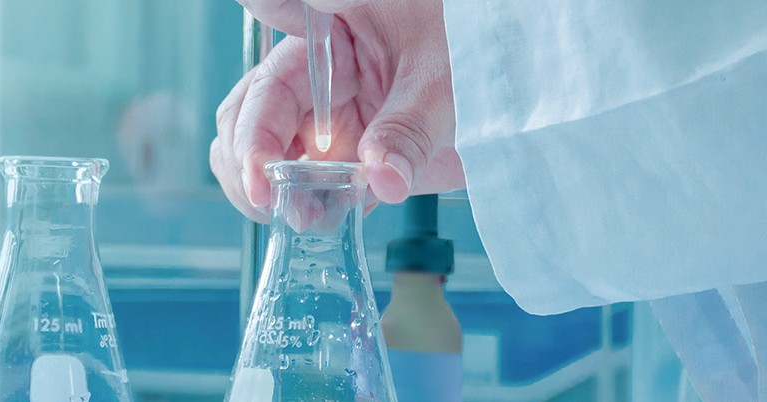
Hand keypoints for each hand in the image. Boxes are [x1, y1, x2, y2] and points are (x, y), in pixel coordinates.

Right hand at [211, 0, 463, 222]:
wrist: (521, 87)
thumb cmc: (475, 47)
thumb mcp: (444, 80)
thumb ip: (410, 128)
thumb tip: (382, 180)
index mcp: (325, 44)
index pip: (267, 82)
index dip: (250, 131)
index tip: (261, 177)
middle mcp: (316, 84)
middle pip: (244, 121)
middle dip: (249, 167)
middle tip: (277, 206)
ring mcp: (327, 123)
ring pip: (262, 157)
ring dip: (268, 192)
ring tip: (302, 218)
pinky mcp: (348, 159)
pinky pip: (307, 189)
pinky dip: (305, 210)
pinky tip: (324, 222)